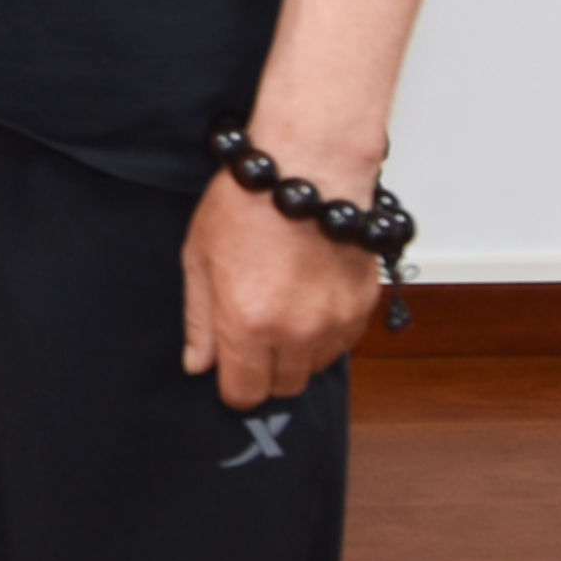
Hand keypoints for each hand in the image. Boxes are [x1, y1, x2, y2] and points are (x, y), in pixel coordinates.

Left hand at [178, 168, 386, 409]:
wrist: (307, 167)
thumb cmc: (250, 201)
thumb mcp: (199, 258)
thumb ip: (199, 319)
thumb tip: (198, 364)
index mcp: (246, 323)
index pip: (243, 393)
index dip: (234, 386)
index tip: (231, 371)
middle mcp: (294, 331)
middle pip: (283, 387)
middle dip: (266, 371)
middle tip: (256, 335)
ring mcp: (333, 320)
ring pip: (315, 367)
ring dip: (299, 353)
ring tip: (285, 309)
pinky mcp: (362, 304)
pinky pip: (345, 342)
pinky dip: (328, 332)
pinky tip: (311, 298)